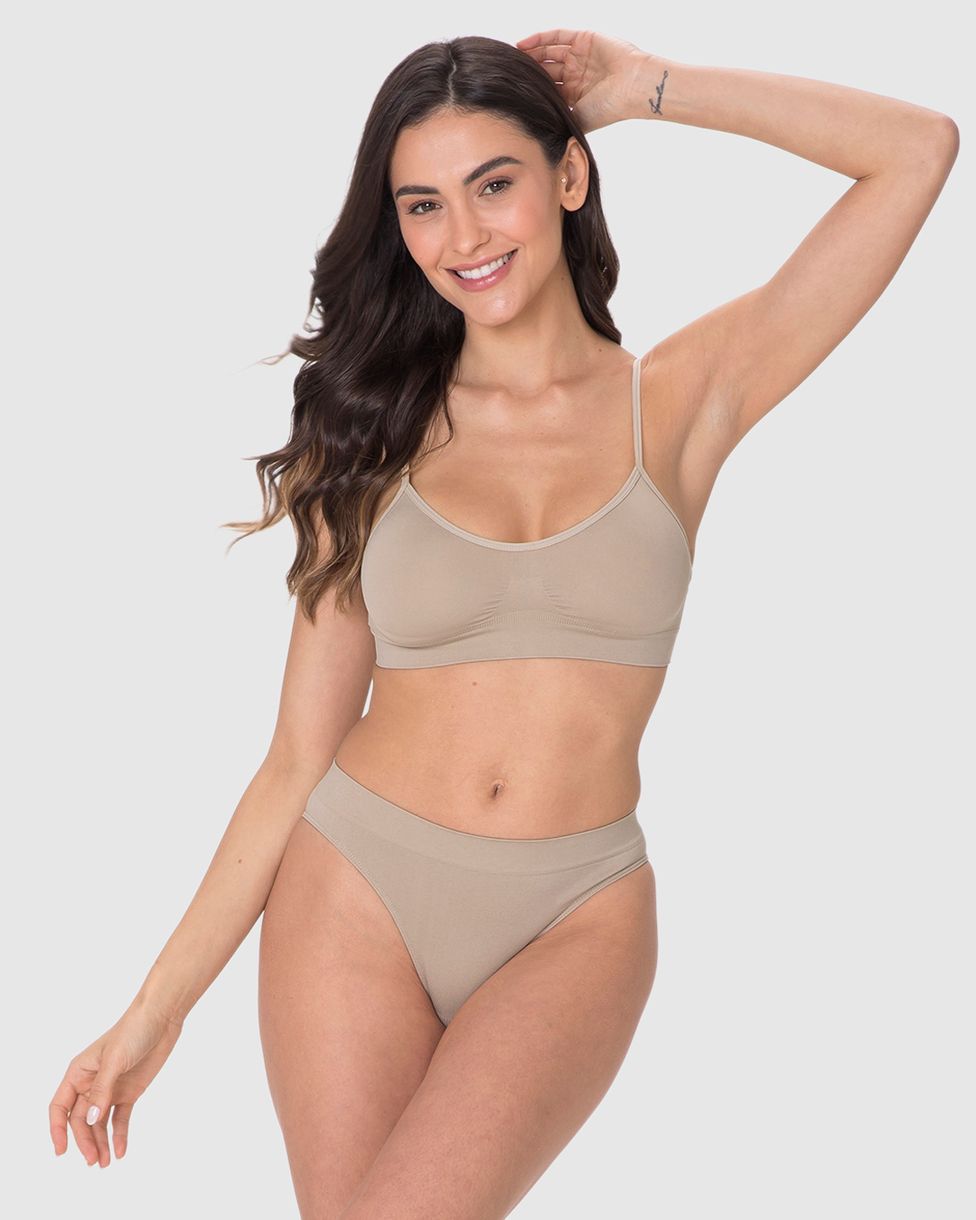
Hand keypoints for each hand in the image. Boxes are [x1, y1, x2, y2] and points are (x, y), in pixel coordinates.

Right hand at [49, 998, 183, 1166]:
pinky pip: (120, 1118)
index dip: (57, 1130)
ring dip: (101, 1143)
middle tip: (94, 1161)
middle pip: (80, 1120)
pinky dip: (119, 1135)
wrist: (161, 1018)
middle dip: (85, 1141)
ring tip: (106, 1163)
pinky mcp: (129, 1092)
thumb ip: (102, 1091)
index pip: (60, 1106)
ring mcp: (111, 1089)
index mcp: (79, 1073)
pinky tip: (121, 1150)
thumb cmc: (133, 1030)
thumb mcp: (115, 1060)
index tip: (61, 1151)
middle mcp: (91, 1083)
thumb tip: (89, 1120)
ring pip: (99, 1123)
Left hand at [515, 28, 653, 132]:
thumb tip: (539, 138)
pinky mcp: (584, 39)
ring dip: (530, 54)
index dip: (532, 89)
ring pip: (549, 52)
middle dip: (529, 71)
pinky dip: (540, 38)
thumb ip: (561, 123)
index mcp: (576, 95)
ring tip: (511, 58)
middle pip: (546, 69)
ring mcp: (580, 56)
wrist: (633, 88)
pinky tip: (522, 44)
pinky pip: (557, 36)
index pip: (548, 89)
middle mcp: (577, 74)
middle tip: (509, 74)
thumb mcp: (579, 121)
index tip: (513, 93)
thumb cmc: (610, 108)